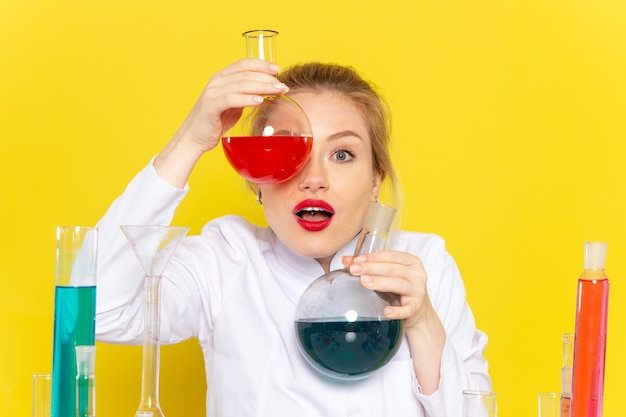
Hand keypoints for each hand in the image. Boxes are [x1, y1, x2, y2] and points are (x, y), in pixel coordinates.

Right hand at [173, 58, 288, 152]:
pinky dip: (247, 98)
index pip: (243, 64)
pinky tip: (260, 100)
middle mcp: (216, 82)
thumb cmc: (213, 122)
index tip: (277, 69)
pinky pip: (231, 99)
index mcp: (221, 78)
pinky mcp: (210, 107)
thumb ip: (244, 96)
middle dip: (267, 78)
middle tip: (283, 85)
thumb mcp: (232, 106)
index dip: (261, 64)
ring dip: (262, 86)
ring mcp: (212, 93)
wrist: (192, 139)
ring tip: (277, 91)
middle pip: (245, 74)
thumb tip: (265, 92)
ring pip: (241, 84)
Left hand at [342, 250, 431, 330]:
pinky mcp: (416, 308)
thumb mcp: (388, 274)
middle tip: (354, 269)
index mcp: (411, 262)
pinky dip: (396, 311)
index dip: (373, 257)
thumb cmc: (400, 288)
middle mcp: (417, 275)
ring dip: (380, 283)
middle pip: (392, 269)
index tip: (357, 260)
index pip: (391, 255)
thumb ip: (369, 265)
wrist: (418, 309)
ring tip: (363, 282)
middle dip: (371, 268)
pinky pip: (405, 309)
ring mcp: (417, 291)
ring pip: (398, 284)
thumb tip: (346, 260)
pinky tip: (386, 311)